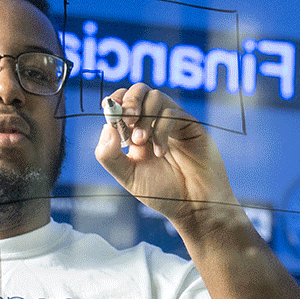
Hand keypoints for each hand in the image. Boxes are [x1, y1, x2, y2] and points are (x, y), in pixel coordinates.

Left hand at [96, 83, 241, 233]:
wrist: (194, 207)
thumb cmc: (163, 195)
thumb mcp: (128, 177)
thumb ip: (110, 156)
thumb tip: (105, 127)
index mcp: (137, 133)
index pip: (123, 103)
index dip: (115, 102)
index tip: (111, 112)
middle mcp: (155, 123)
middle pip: (140, 90)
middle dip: (129, 101)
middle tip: (126, 120)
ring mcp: (174, 123)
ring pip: (156, 97)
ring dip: (144, 117)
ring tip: (142, 141)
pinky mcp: (190, 125)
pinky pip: (172, 113)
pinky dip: (160, 130)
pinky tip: (161, 152)